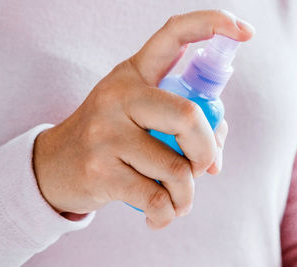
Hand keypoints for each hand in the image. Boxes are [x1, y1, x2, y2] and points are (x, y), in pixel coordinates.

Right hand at [32, 10, 253, 228]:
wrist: (51, 167)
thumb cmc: (113, 138)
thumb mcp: (140, 113)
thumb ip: (184, 120)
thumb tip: (216, 150)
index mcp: (135, 72)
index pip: (174, 34)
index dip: (213, 24)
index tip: (245, 31)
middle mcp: (119, 95)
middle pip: (188, 116)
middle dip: (207, 150)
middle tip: (205, 167)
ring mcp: (105, 133)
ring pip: (177, 168)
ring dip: (187, 193)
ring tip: (178, 199)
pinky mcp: (100, 171)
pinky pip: (157, 198)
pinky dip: (168, 213)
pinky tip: (161, 214)